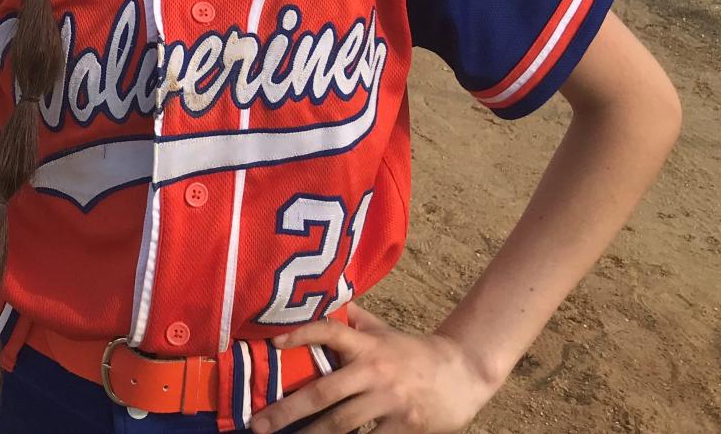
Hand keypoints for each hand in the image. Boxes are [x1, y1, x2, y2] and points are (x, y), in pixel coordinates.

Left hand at [248, 304, 498, 433]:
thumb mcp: (384, 332)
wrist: (463, 373)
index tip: (273, 341)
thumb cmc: (413, 353)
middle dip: (287, 410)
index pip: (331, 331)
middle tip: (257, 424)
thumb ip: (355, 321)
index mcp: (367, 345)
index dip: (302, 333)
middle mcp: (375, 370)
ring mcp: (390, 400)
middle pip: (324, 393)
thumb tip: (326, 299)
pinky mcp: (406, 426)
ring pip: (342, 424)